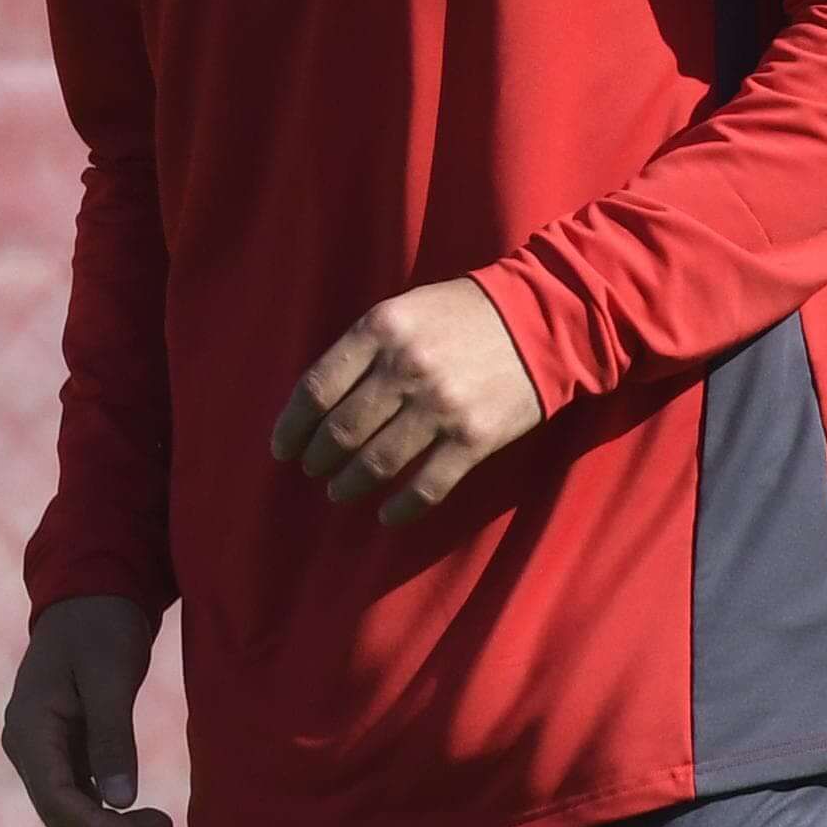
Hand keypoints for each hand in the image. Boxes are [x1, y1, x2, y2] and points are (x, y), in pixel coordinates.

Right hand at [1, 596, 170, 826]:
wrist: (88, 596)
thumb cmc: (100, 627)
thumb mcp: (110, 676)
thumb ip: (112, 738)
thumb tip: (120, 800)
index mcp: (29, 727)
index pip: (56, 799)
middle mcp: (26, 746)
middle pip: (60, 817)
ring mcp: (40, 751)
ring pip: (69, 814)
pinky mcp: (59, 751)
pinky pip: (78, 797)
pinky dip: (109, 813)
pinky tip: (144, 815)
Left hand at [271, 278, 543, 523]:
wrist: (545, 320)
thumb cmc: (461, 314)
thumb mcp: (401, 310)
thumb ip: (361, 350)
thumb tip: (317, 401)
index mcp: (379, 330)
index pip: (315, 390)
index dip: (291, 426)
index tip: (282, 448)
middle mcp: (405, 369)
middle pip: (341, 431)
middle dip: (317, 458)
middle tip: (313, 469)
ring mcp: (440, 407)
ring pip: (376, 463)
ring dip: (349, 484)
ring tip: (339, 491)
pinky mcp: (474, 439)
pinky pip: (426, 487)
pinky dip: (400, 508)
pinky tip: (385, 516)